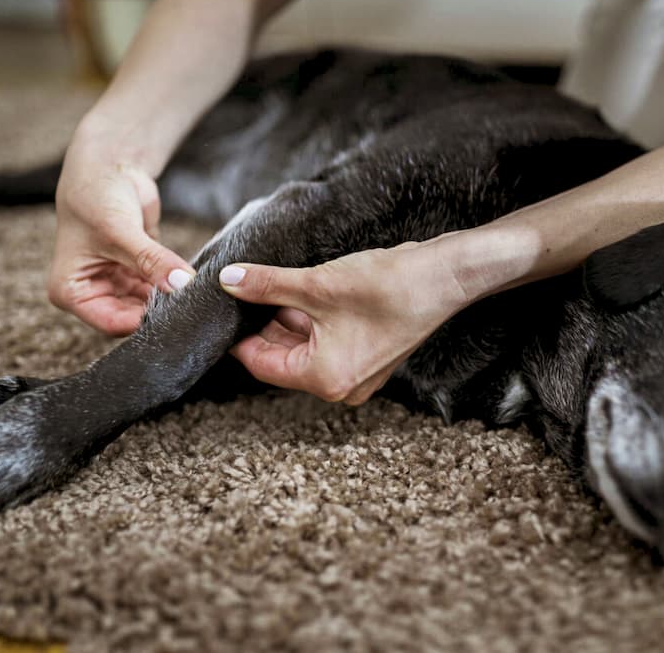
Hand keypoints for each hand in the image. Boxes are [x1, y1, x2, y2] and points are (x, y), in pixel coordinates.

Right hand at [49, 135, 194, 335]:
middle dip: (159, 311)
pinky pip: (159, 289)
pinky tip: (192, 283)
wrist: (108, 167)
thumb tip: (181, 284)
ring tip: (193, 293)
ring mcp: (116, 284)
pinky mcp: (137, 272)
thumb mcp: (120, 232)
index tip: (175, 311)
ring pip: (148, 305)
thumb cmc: (95, 197)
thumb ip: (151, 261)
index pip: (111, 323)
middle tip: (190, 305)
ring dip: (169, 299)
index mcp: (71, 292)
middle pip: (131, 317)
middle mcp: (92, 292)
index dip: (143, 321)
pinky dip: (174, 286)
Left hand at [219, 243, 468, 403]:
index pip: (262, 364)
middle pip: (282, 357)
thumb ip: (266, 285)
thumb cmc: (387, 286)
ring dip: (286, 319)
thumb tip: (227, 281)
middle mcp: (341, 386)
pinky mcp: (369, 356)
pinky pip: (326, 342)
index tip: (219, 310)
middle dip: (262, 324)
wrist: (445, 277)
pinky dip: (310, 320)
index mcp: (325, 380)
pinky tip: (300, 290)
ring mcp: (357, 373)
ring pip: (303, 347)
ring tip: (270, 285)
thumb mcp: (316, 284)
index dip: (237, 336)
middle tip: (240, 292)